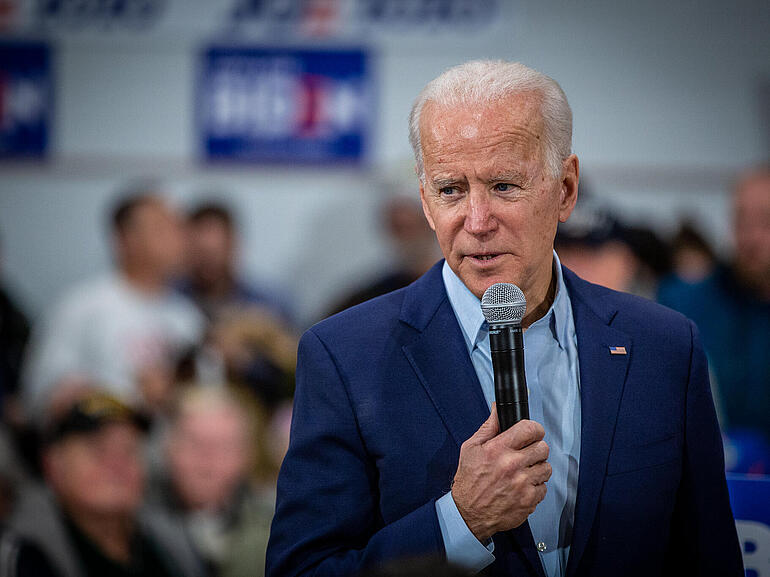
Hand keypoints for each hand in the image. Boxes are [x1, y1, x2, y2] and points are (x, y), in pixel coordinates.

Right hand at [451, 404, 550, 541]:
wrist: (468, 513)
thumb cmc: (469, 481)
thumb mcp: (471, 448)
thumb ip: (488, 427)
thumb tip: (497, 409)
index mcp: (498, 449)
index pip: (529, 429)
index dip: (534, 428)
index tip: (533, 432)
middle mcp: (512, 465)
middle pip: (543, 448)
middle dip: (536, 449)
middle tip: (527, 454)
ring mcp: (522, 484)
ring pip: (546, 468)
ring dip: (537, 468)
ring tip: (523, 472)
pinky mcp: (528, 500)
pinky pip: (544, 488)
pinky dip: (535, 487)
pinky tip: (522, 487)